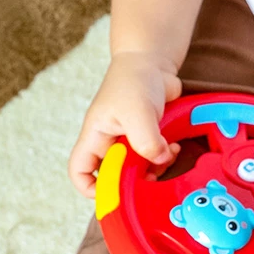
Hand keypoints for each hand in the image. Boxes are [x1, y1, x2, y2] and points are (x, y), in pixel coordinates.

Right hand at [68, 51, 182, 196]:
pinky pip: (154, 159)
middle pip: (113, 176)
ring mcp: (129, 141)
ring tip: (167, 156)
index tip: (114, 192)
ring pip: (137, 170)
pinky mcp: (148, 137)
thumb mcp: (137, 111)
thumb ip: (145, 140)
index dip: (91, 188)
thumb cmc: (134, 80)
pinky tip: (174, 147)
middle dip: (132, 181)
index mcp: (95, 137)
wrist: (152, 61)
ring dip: (153, 170)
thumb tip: (160, 160)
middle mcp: (109, 142)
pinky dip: (165, 158)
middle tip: (151, 178)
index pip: (79, 171)